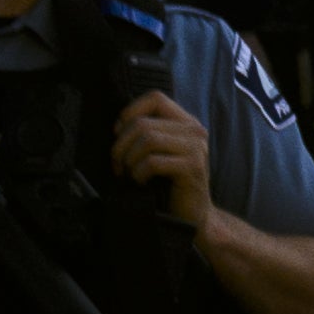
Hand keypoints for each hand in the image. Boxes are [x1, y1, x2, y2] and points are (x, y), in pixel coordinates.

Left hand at [110, 91, 212, 226]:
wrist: (194, 215)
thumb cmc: (171, 184)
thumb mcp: (161, 152)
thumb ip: (150, 133)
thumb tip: (118, 125)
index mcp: (186, 123)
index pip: (155, 98)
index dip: (130, 112)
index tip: (120, 134)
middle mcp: (194, 131)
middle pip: (143, 123)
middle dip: (120, 146)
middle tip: (118, 165)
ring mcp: (195, 148)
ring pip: (147, 139)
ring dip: (129, 160)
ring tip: (129, 174)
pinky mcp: (192, 167)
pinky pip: (152, 161)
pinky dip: (139, 174)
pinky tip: (141, 182)